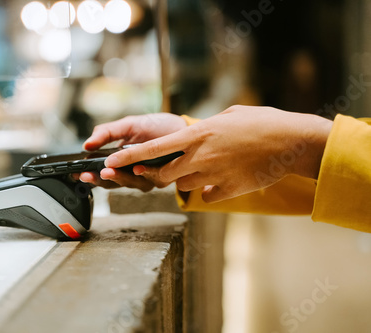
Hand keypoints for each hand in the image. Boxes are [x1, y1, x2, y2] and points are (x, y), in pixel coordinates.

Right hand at [78, 113, 186, 190]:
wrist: (181, 126)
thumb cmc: (155, 127)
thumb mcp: (127, 125)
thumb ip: (106, 133)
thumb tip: (86, 145)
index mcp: (121, 161)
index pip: (101, 173)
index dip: (89, 175)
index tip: (77, 174)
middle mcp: (132, 172)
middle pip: (112, 183)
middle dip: (99, 179)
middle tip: (88, 175)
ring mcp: (147, 176)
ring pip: (129, 183)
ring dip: (118, 178)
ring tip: (107, 171)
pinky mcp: (162, 177)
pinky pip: (150, 179)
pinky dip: (142, 174)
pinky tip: (136, 168)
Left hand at [104, 105, 332, 201]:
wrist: (291, 141)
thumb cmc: (261, 123)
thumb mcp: (228, 115)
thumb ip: (204, 129)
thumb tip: (192, 137)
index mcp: (196, 135)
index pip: (152, 149)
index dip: (128, 157)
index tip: (109, 162)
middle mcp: (199, 156)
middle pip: (163, 174)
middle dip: (159, 173)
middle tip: (164, 169)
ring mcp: (213, 175)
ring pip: (184, 185)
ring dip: (189, 179)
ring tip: (209, 167)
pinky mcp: (227, 191)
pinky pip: (206, 196)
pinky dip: (209, 191)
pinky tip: (223, 179)